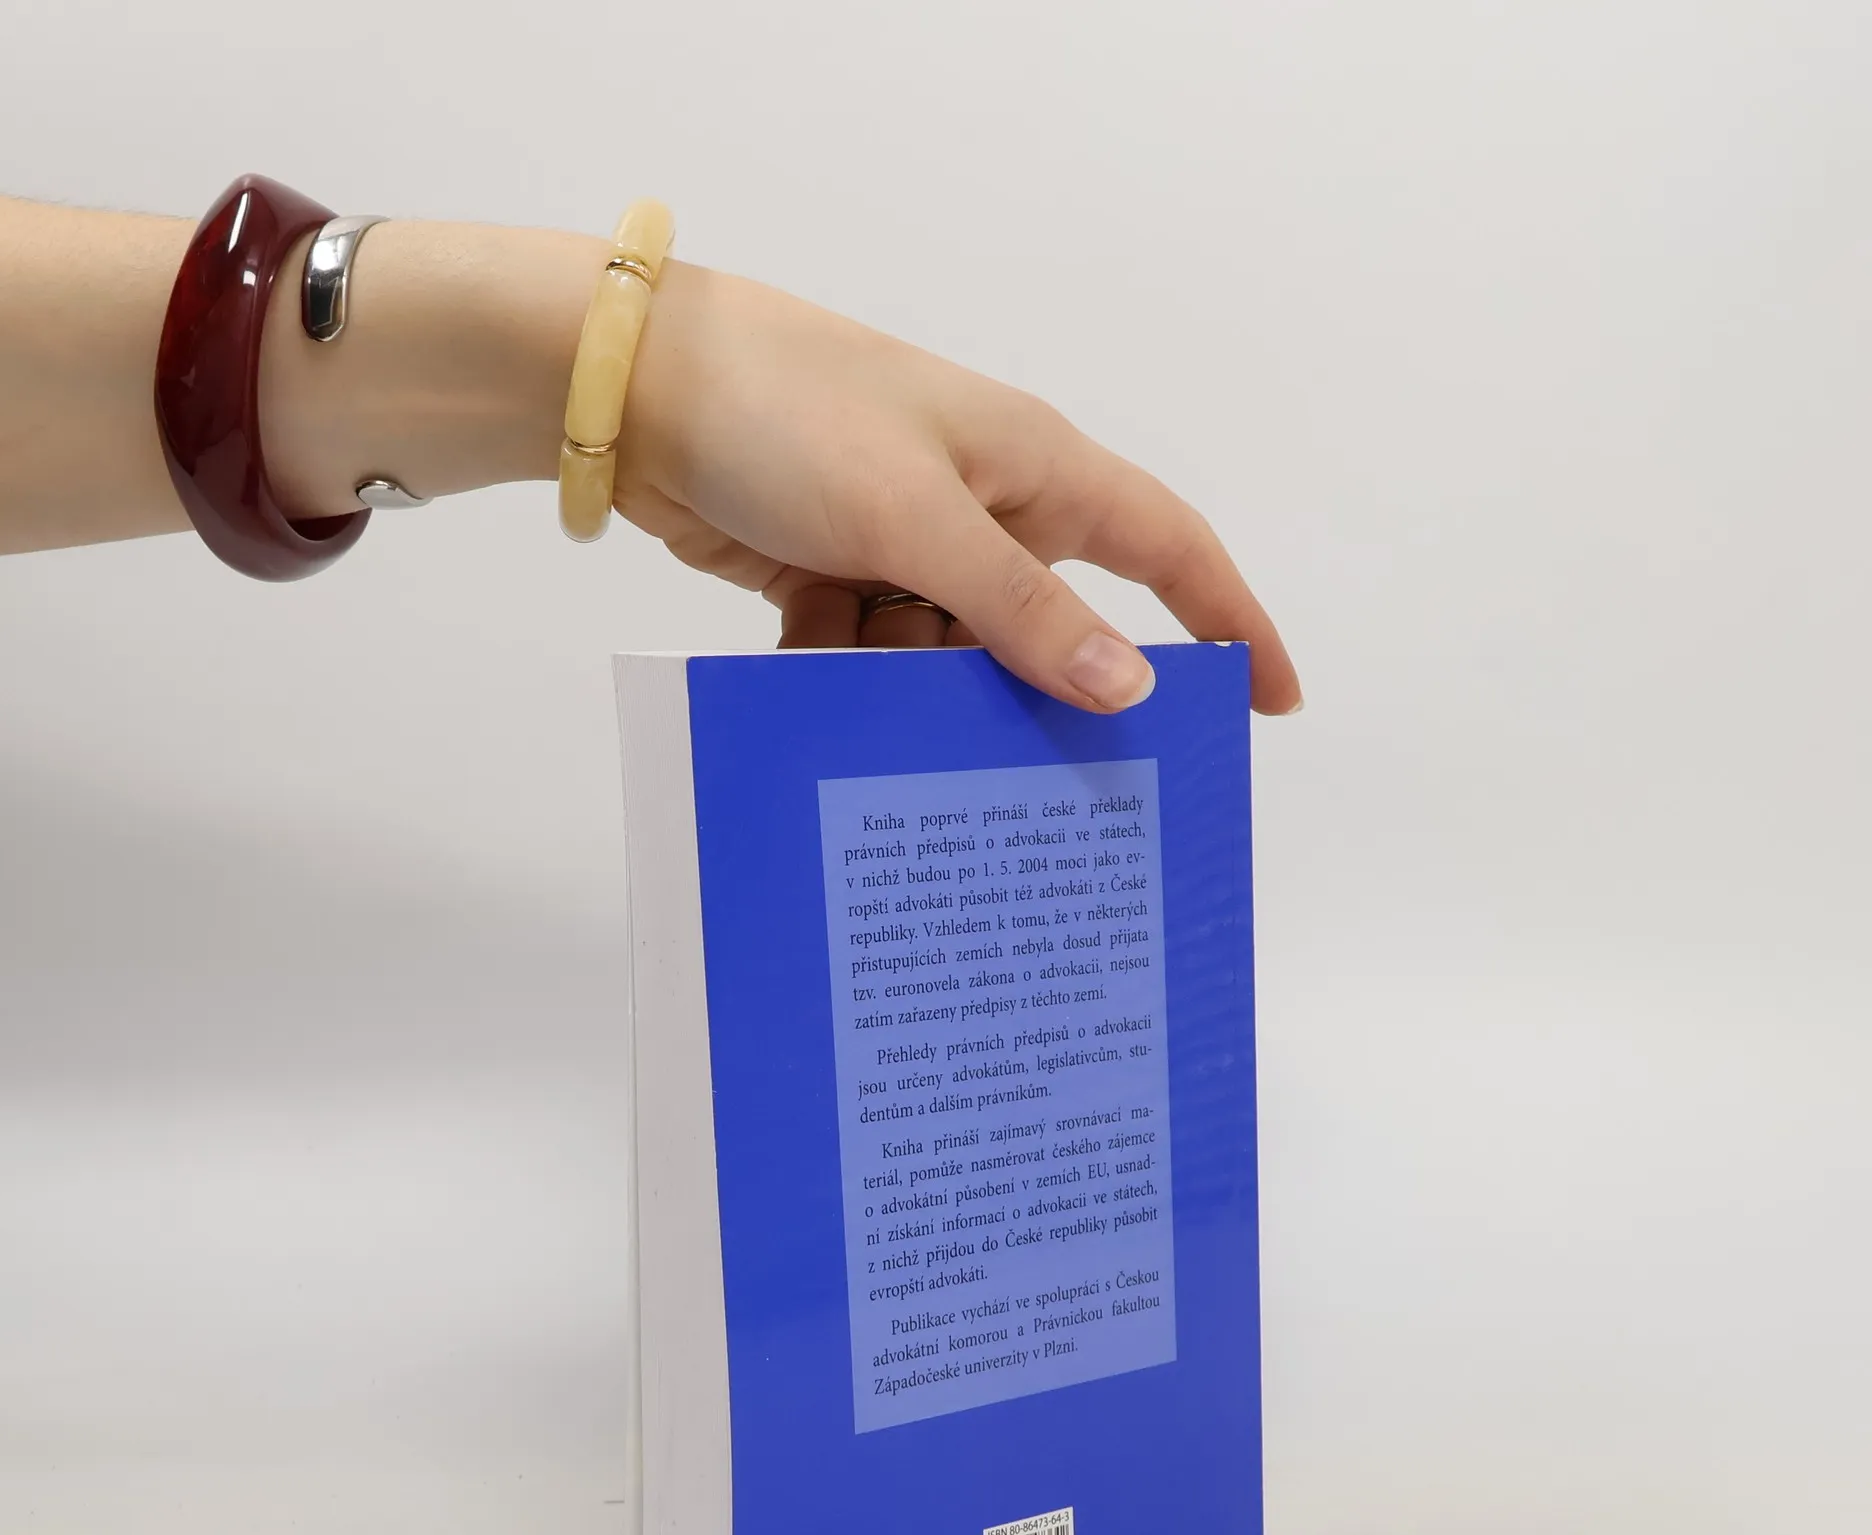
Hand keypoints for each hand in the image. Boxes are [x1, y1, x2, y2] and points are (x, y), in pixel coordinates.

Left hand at [618, 262, 1300, 716]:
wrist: (637, 392)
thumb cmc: (791, 414)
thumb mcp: (916, 515)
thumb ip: (1021, 607)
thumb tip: (1130, 687)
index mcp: (1035, 469)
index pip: (1169, 549)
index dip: (1230, 621)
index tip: (1271, 701)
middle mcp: (985, 508)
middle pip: (1047, 627)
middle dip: (1024, 691)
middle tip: (1017, 767)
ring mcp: (908, 545)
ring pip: (951, 656)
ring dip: (911, 686)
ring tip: (870, 691)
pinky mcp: (839, 576)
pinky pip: (874, 654)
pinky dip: (846, 671)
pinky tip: (808, 665)